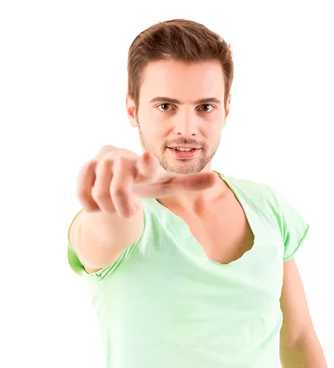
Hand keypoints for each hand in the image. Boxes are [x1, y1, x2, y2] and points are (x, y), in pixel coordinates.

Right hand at [76, 146, 217, 218]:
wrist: (119, 173)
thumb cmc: (147, 180)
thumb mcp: (167, 183)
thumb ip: (189, 183)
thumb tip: (215, 180)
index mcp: (146, 165)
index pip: (147, 165)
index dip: (147, 163)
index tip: (147, 158)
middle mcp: (124, 158)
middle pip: (119, 191)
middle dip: (123, 208)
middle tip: (131, 209)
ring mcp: (103, 160)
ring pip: (100, 195)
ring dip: (109, 208)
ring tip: (117, 204)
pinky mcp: (87, 166)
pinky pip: (83, 192)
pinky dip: (91, 205)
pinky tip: (99, 204)